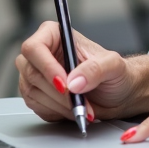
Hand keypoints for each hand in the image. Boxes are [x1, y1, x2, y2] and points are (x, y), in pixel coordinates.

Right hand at [16, 21, 138, 122]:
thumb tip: (74, 82)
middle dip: (58, 92)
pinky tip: (74, 108)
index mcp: (55, 35)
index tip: (64, 84)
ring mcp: (36, 75)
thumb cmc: (115, 73)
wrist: (117, 94)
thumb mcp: (113, 66)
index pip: (34, 48)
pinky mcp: (36, 95)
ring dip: (59, 105)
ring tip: (83, 106)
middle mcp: (42, 54)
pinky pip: (36, 107)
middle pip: (31, 73)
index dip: (46, 67)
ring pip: (32, 93)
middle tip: (80, 102)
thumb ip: (96, 69)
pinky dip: (57, 112)